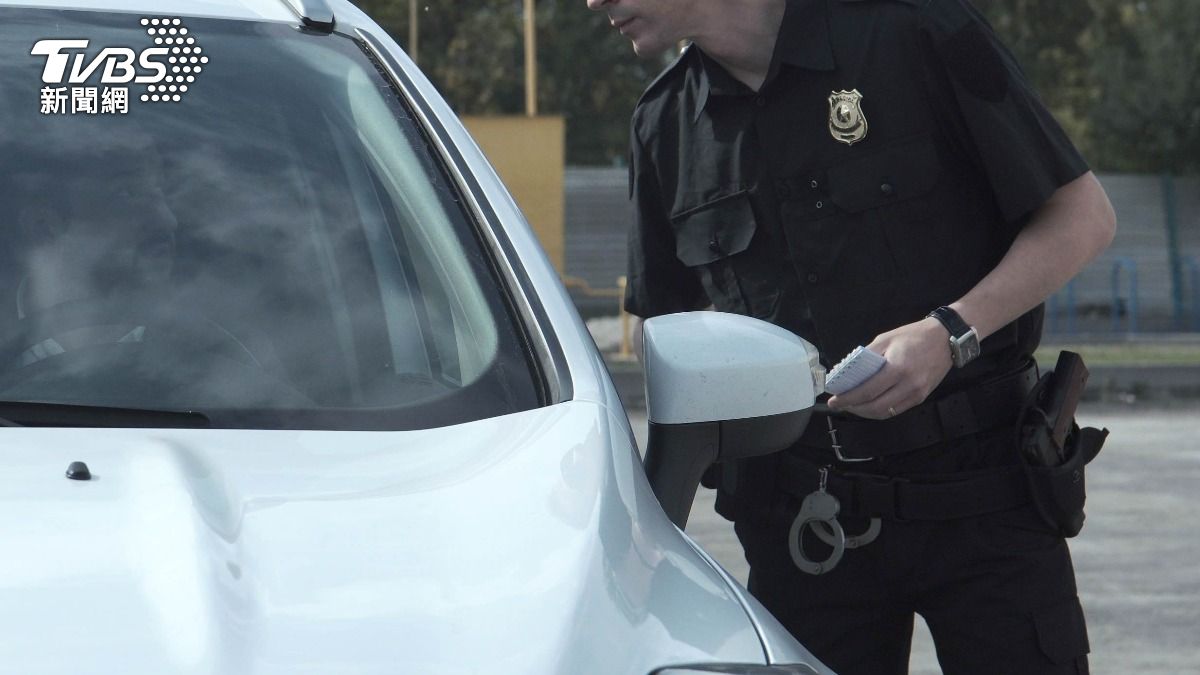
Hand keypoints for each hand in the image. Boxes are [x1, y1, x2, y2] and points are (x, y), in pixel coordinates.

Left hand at [827, 317, 952, 418]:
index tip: (834, 401)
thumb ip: (867, 356)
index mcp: (897, 368)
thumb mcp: (885, 339)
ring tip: (853, 406)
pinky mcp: (922, 397)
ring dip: (866, 413)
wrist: (946, 338)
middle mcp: (908, 385)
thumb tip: (848, 371)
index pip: (867, 391)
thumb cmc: (914, 336)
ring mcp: (917, 394)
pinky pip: (897, 410)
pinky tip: (870, 405)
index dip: (848, 399)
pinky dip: (881, 411)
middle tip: (841, 405)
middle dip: (854, 409)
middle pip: (876, 407)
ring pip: (886, 412)